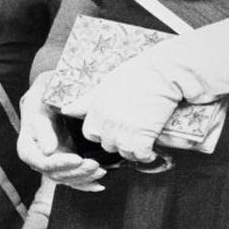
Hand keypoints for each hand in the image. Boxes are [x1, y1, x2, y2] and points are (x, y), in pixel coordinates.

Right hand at [17, 72, 105, 191]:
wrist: (49, 98)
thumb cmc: (42, 99)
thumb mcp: (39, 106)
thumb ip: (43, 128)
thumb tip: (49, 151)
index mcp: (27, 146)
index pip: (41, 162)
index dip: (59, 164)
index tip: (78, 159)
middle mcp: (37, 159)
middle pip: (55, 174)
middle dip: (76, 172)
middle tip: (94, 165)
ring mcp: (51, 163)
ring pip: (66, 178)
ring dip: (84, 178)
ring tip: (100, 171)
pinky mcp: (64, 164)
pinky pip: (73, 179)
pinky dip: (86, 184)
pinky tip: (98, 185)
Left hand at [63, 51, 180, 164]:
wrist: (162, 73)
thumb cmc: (136, 74)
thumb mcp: (105, 86)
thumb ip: (86, 102)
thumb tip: (66, 110)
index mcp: (96, 109)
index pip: (90, 133)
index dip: (101, 134)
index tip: (113, 130)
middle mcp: (107, 122)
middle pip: (107, 145)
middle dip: (118, 142)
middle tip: (131, 136)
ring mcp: (124, 129)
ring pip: (124, 152)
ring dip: (133, 151)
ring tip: (141, 145)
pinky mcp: (143, 135)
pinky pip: (140, 154)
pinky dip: (146, 155)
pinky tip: (150, 151)